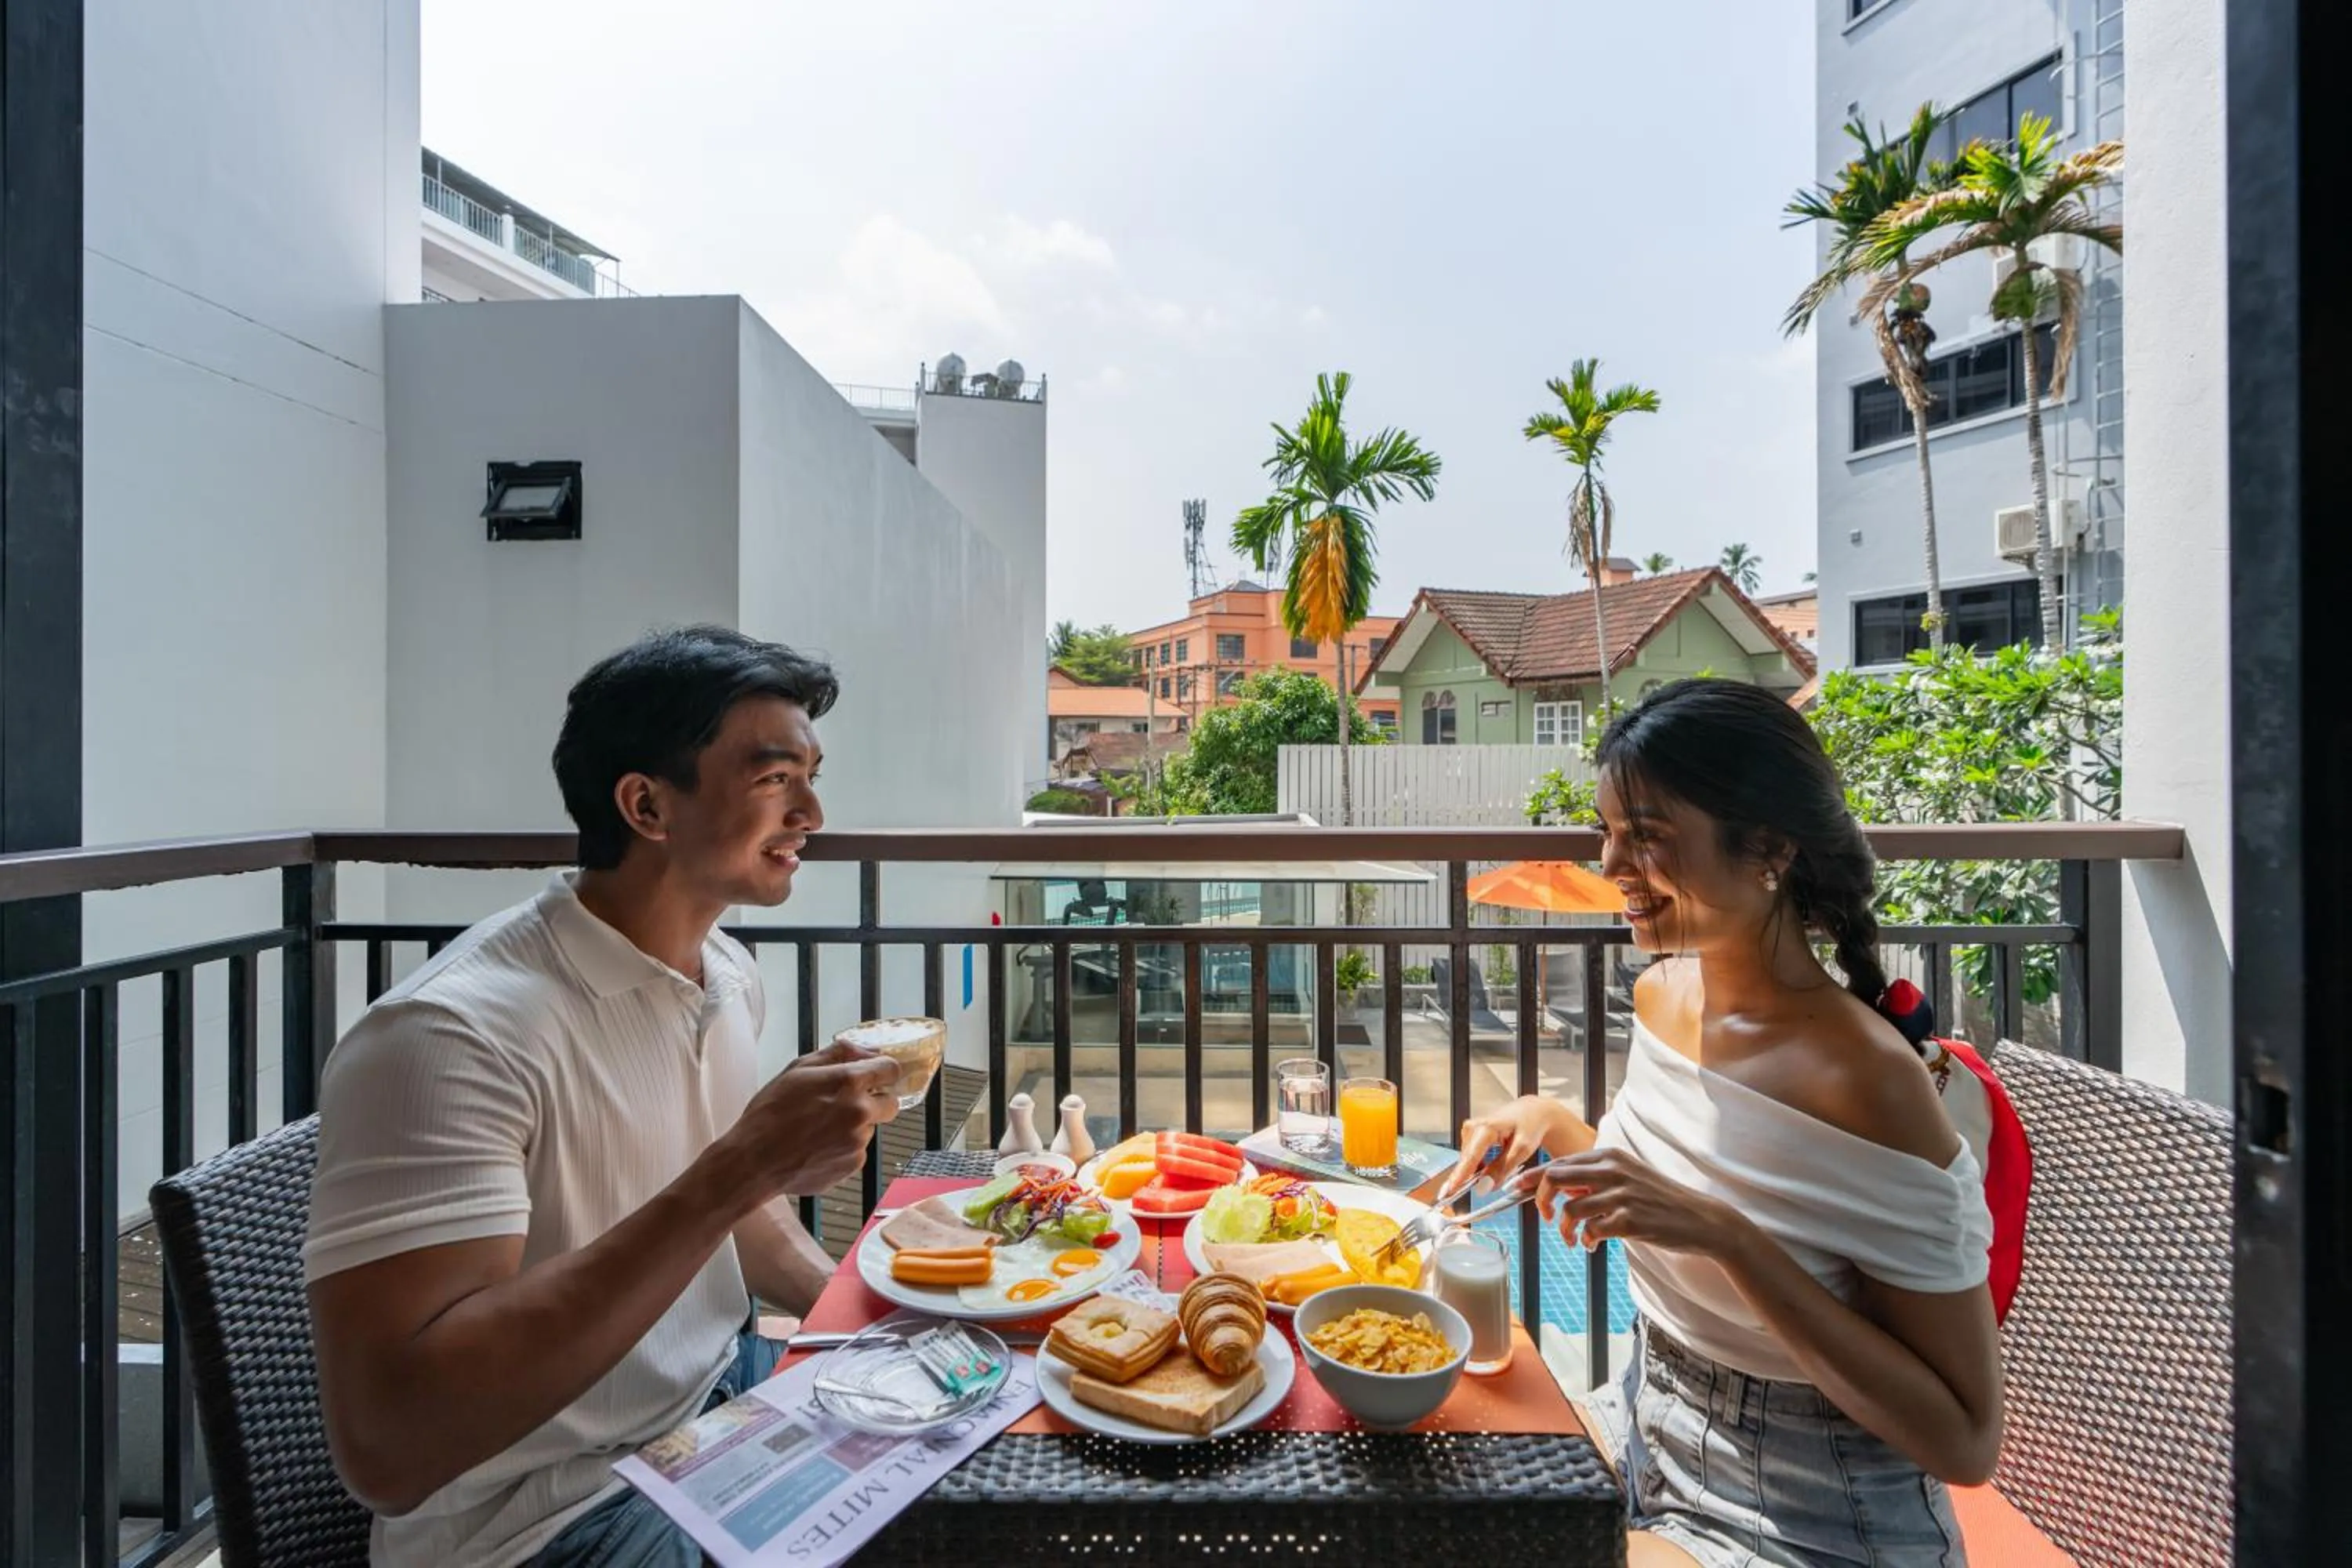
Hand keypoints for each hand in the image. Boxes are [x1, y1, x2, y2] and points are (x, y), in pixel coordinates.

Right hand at [720, 1042, 901, 1201]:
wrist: (754, 1161)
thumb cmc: (770, 1113)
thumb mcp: (798, 1069)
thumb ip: (838, 1053)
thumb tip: (868, 1051)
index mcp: (848, 1083)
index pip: (891, 1069)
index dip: (883, 1070)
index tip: (875, 1075)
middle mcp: (860, 1112)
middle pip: (891, 1103)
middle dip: (875, 1100)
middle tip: (846, 1103)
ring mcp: (858, 1142)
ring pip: (870, 1128)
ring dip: (854, 1126)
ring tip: (819, 1129)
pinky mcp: (852, 1165)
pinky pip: (857, 1151)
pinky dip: (843, 1148)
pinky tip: (817, 1147)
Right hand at [1446, 1095, 1576, 1197]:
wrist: (1531, 1113)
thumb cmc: (1529, 1127)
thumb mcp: (1522, 1150)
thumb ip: (1502, 1169)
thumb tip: (1484, 1186)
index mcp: (1486, 1128)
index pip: (1469, 1158)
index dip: (1458, 1177)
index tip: (1448, 1193)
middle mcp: (1472, 1127)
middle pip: (1467, 1162)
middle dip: (1474, 1177)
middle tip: (1492, 1182)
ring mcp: (1469, 1129)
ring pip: (1469, 1161)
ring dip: (1480, 1170)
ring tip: (1501, 1163)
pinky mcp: (1470, 1133)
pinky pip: (1471, 1157)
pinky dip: (1480, 1164)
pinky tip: (1493, 1161)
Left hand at [1536, 1146, 1748, 1257]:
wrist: (1701, 1218)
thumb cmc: (1658, 1200)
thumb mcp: (1626, 1178)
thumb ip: (1594, 1179)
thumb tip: (1557, 1189)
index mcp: (1610, 1156)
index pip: (1559, 1162)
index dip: (1532, 1178)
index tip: (1515, 1191)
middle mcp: (1613, 1169)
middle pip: (1556, 1177)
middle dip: (1541, 1199)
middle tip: (1545, 1218)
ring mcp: (1623, 1194)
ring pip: (1570, 1209)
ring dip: (1565, 1229)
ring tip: (1574, 1239)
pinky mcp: (1631, 1219)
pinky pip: (1592, 1231)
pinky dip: (1586, 1241)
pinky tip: (1593, 1245)